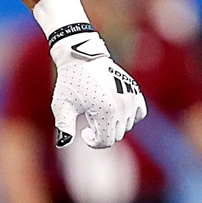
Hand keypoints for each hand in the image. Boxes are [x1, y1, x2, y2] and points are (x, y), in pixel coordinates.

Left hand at [48, 32, 146, 148]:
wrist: (81, 58)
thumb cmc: (70, 83)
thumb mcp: (62, 105)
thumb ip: (64, 126)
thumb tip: (63, 144)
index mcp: (105, 111)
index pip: (105, 142)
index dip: (93, 141)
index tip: (84, 131)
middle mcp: (122, 106)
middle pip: (116, 135)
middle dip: (102, 131)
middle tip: (89, 117)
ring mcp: (131, 98)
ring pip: (126, 126)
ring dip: (114, 123)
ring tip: (99, 109)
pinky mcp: (136, 92)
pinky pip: (139, 114)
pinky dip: (129, 116)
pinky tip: (115, 109)